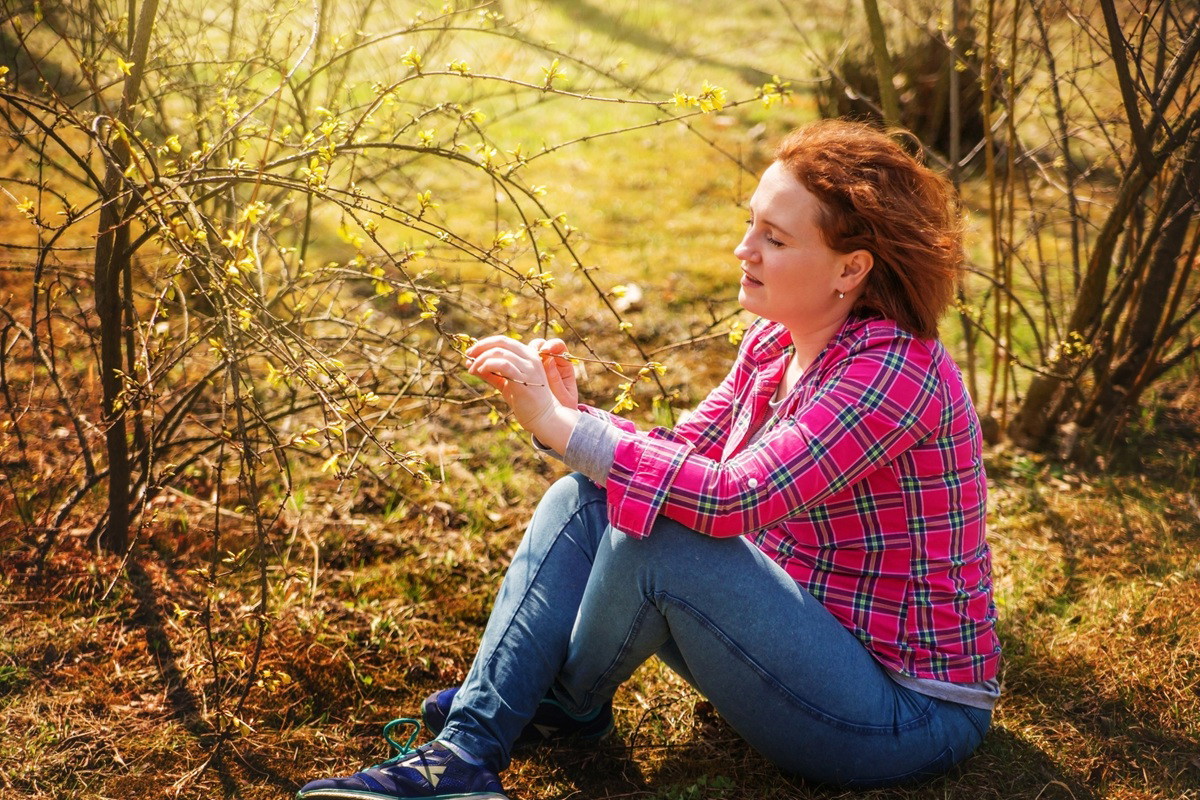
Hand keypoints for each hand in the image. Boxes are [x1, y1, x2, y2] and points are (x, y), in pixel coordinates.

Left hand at [465, 335, 579, 450]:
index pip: (504, 341)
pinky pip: (503, 365)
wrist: (544, 418)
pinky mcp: (524, 380)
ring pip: (500, 352)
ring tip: (472, 369)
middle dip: (481, 347)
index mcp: (528, 355)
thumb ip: (491, 373)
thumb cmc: (525, 401)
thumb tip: (471, 364)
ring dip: (482, 359)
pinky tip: (480, 371)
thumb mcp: (506, 383)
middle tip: (468, 355)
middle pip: (502, 342)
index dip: (485, 343)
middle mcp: (530, 358)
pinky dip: (488, 365)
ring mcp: (529, 368)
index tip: (471, 352)